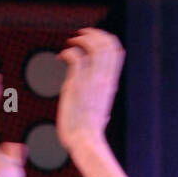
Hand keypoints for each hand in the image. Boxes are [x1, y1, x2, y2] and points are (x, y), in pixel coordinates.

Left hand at [56, 27, 124, 151]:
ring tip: (71, 42)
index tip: (94, 40)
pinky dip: (67, 52)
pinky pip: (75, 57)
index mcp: (111, 84)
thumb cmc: (90, 134)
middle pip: (106, 43)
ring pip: (93, 46)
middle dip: (93, 34)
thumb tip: (105, 114)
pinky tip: (61, 57)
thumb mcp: (102, 115)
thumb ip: (102, 107)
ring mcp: (91, 80)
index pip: (116, 51)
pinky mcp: (76, 84)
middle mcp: (103, 79)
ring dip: (80, 39)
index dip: (106, 39)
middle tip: (80, 35)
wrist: (85, 142)